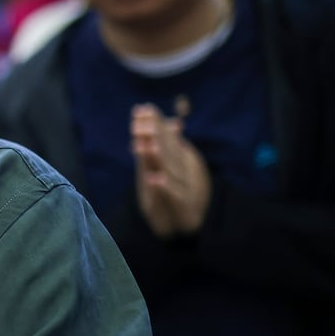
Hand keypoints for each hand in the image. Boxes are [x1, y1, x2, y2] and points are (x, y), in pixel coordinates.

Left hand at [131, 102, 210, 238]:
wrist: (193, 226)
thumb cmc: (179, 193)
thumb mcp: (173, 169)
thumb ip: (171, 146)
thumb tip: (172, 121)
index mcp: (180, 160)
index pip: (167, 139)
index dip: (156, 124)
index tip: (142, 109)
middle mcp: (183, 172)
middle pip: (168, 152)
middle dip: (155, 137)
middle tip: (141, 123)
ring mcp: (185, 189)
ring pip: (170, 172)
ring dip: (157, 159)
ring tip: (145, 146)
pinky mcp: (183, 209)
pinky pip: (173, 198)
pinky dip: (164, 189)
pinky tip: (154, 179)